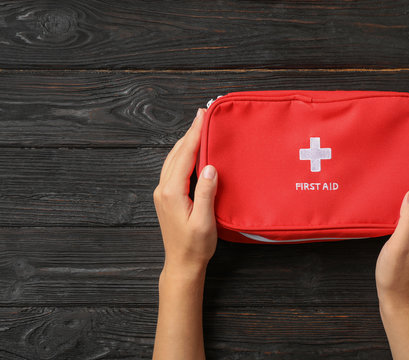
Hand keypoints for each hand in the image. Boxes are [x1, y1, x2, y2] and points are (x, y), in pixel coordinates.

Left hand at [153, 108, 217, 273]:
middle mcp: (163, 189)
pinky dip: (182, 154)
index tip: (202, 116)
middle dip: (189, 133)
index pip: (184, 156)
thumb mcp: (204, 221)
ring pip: (173, 159)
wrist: (181, 264)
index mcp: (172, 192)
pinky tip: (191, 151)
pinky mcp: (166, 197)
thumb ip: (206, 192)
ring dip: (185, 142)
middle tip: (202, 114)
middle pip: (176, 153)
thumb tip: (209, 167)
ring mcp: (162, 193)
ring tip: (197, 127)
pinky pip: (173, 168)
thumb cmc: (195, 246)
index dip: (194, 134)